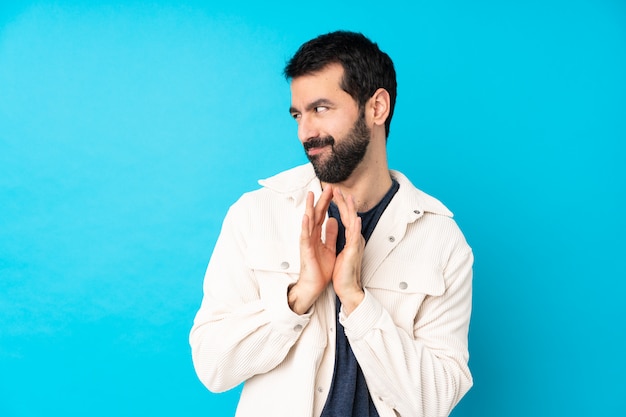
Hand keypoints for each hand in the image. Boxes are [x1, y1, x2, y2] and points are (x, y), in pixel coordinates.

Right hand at [288, 186, 337, 314]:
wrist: (314, 286)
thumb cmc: (320, 269)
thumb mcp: (329, 248)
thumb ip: (330, 234)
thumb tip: (333, 220)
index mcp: (317, 235)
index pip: (323, 215)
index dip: (328, 203)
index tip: (333, 191)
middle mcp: (310, 236)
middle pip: (316, 214)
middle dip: (322, 200)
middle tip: (327, 187)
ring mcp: (306, 242)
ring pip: (308, 222)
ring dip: (309, 208)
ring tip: (311, 195)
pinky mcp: (305, 251)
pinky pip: (305, 236)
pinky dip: (305, 226)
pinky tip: (306, 217)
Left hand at [331, 188, 364, 314]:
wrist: (348, 288)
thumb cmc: (344, 272)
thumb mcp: (340, 250)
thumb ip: (338, 236)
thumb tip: (334, 223)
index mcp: (350, 238)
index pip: (344, 218)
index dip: (340, 205)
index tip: (335, 194)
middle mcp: (354, 239)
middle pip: (349, 217)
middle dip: (343, 202)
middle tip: (338, 189)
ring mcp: (355, 245)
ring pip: (354, 224)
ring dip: (350, 210)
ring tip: (348, 198)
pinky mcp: (353, 253)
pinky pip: (355, 239)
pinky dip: (355, 228)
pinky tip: (356, 219)